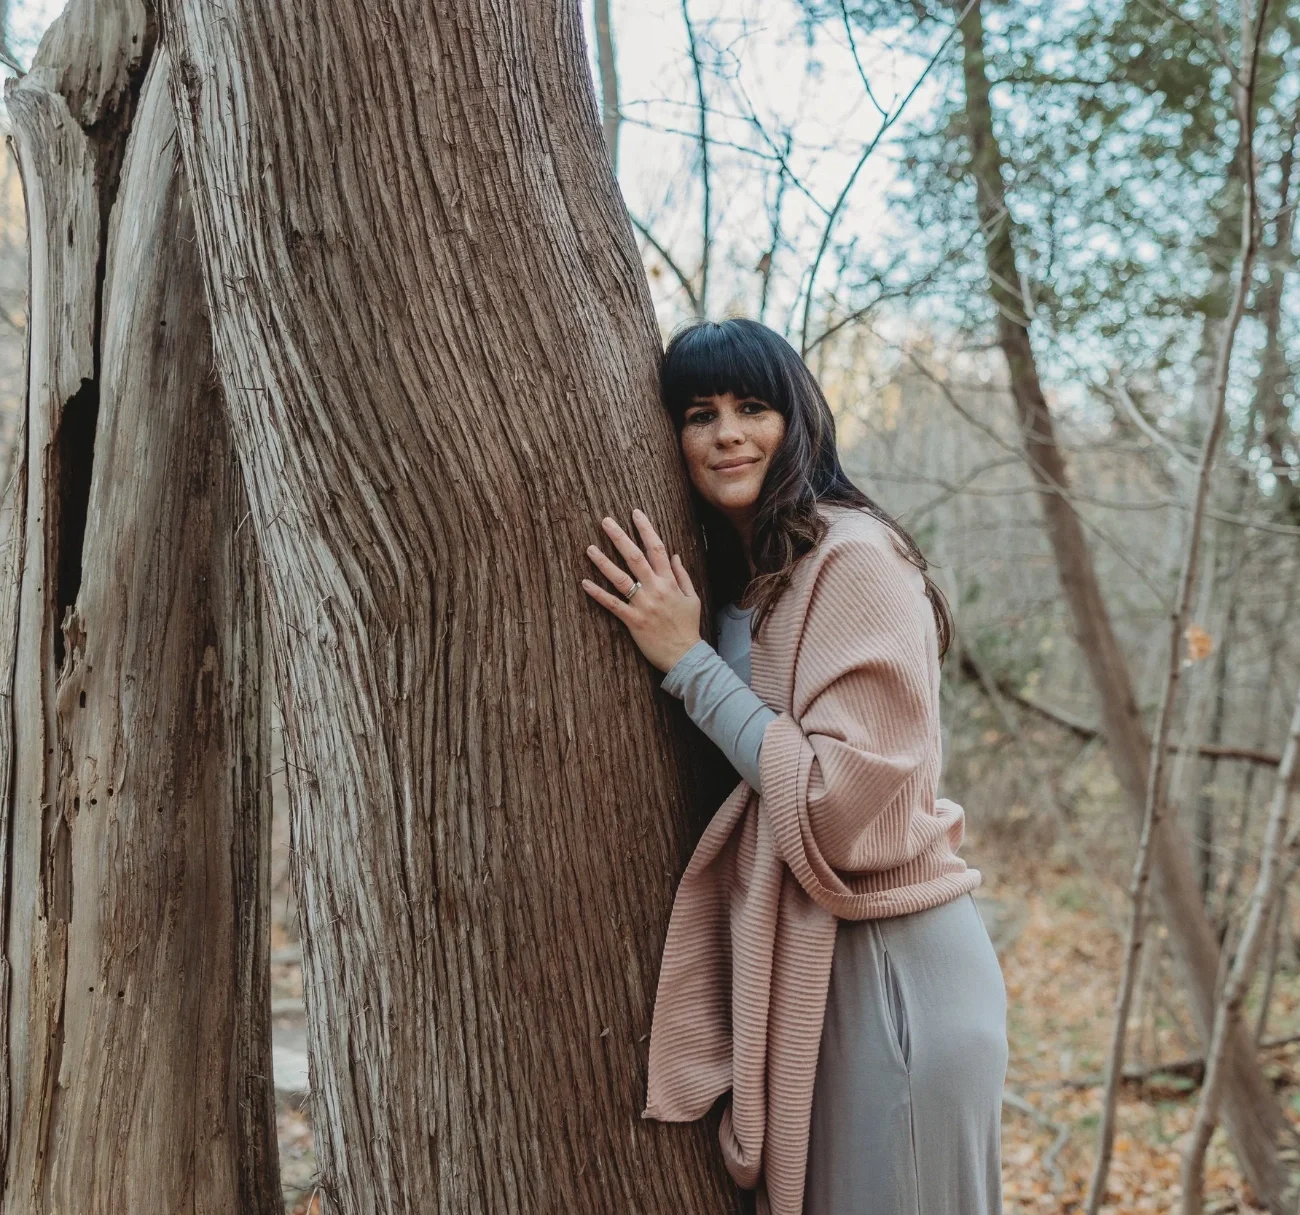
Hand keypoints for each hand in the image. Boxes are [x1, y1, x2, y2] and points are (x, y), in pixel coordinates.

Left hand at [581, 508, 702, 672]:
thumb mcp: (692, 598)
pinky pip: (613, 604)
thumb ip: (682, 575)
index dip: (645, 529)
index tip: (635, 514)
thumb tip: (674, 555)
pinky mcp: (633, 620)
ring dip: (603, 561)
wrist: (686, 655)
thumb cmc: (688, 626)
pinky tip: (585, 582)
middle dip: (619, 537)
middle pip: (635, 557)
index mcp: (670, 582)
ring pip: (620, 578)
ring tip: (589, 548)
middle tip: (605, 521)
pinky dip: (598, 593)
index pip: (656, 548)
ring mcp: (643, 604)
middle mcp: (655, 589)